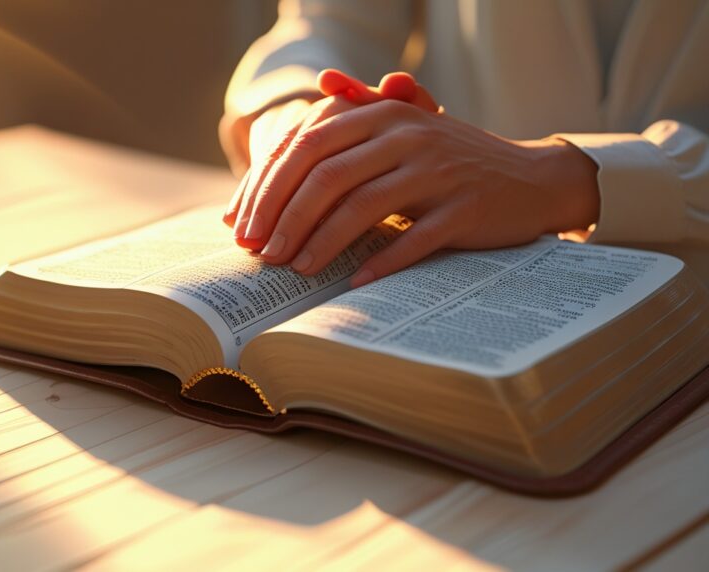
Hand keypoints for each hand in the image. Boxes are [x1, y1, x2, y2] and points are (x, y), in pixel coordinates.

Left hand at [229, 72, 599, 286]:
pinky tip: (352, 281)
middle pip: (327, 174)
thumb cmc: (448, 161)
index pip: (307, 144)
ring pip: (362, 206)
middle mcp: (407, 136)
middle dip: (283, 216)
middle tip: (258, 251)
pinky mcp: (464, 209)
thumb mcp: (402, 132)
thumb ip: (354, 120)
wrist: (530, 180)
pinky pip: (414, 239)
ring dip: (320, 242)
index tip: (239, 223)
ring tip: (294, 269)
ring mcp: (438, 172)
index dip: (266, 185)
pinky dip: (380, 262)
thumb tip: (311, 98)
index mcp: (383, 114)